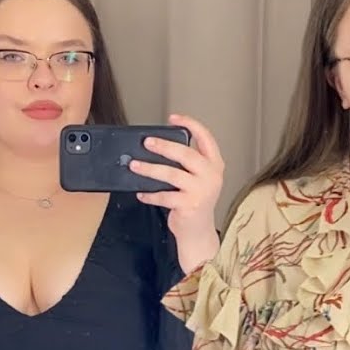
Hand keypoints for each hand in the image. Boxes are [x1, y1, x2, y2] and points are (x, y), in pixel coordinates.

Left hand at [131, 113, 225, 272]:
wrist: (198, 232)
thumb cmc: (195, 202)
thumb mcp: (197, 179)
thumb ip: (186, 163)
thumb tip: (156, 148)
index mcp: (215, 165)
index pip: (206, 138)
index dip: (191, 125)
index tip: (173, 117)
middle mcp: (212, 176)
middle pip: (186, 154)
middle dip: (164, 146)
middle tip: (147, 142)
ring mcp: (201, 191)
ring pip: (172, 174)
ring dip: (150, 168)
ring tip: (134, 165)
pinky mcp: (190, 205)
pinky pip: (164, 195)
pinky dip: (150, 194)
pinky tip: (141, 193)